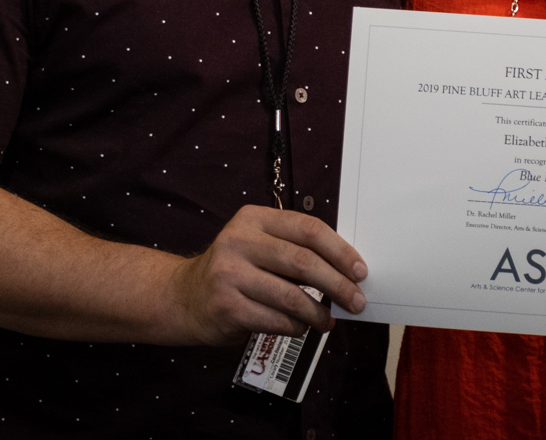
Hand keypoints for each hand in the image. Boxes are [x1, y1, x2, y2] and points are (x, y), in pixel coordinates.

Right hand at [167, 205, 368, 345]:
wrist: (185, 296)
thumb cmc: (234, 269)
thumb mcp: (256, 243)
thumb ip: (293, 247)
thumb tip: (344, 269)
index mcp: (253, 219)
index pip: (307, 229)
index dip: (339, 250)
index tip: (360, 270)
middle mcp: (239, 241)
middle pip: (302, 262)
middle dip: (337, 284)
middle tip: (357, 300)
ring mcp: (230, 274)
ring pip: (291, 296)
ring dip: (318, 313)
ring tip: (328, 320)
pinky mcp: (227, 306)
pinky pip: (276, 320)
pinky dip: (296, 327)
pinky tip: (302, 328)